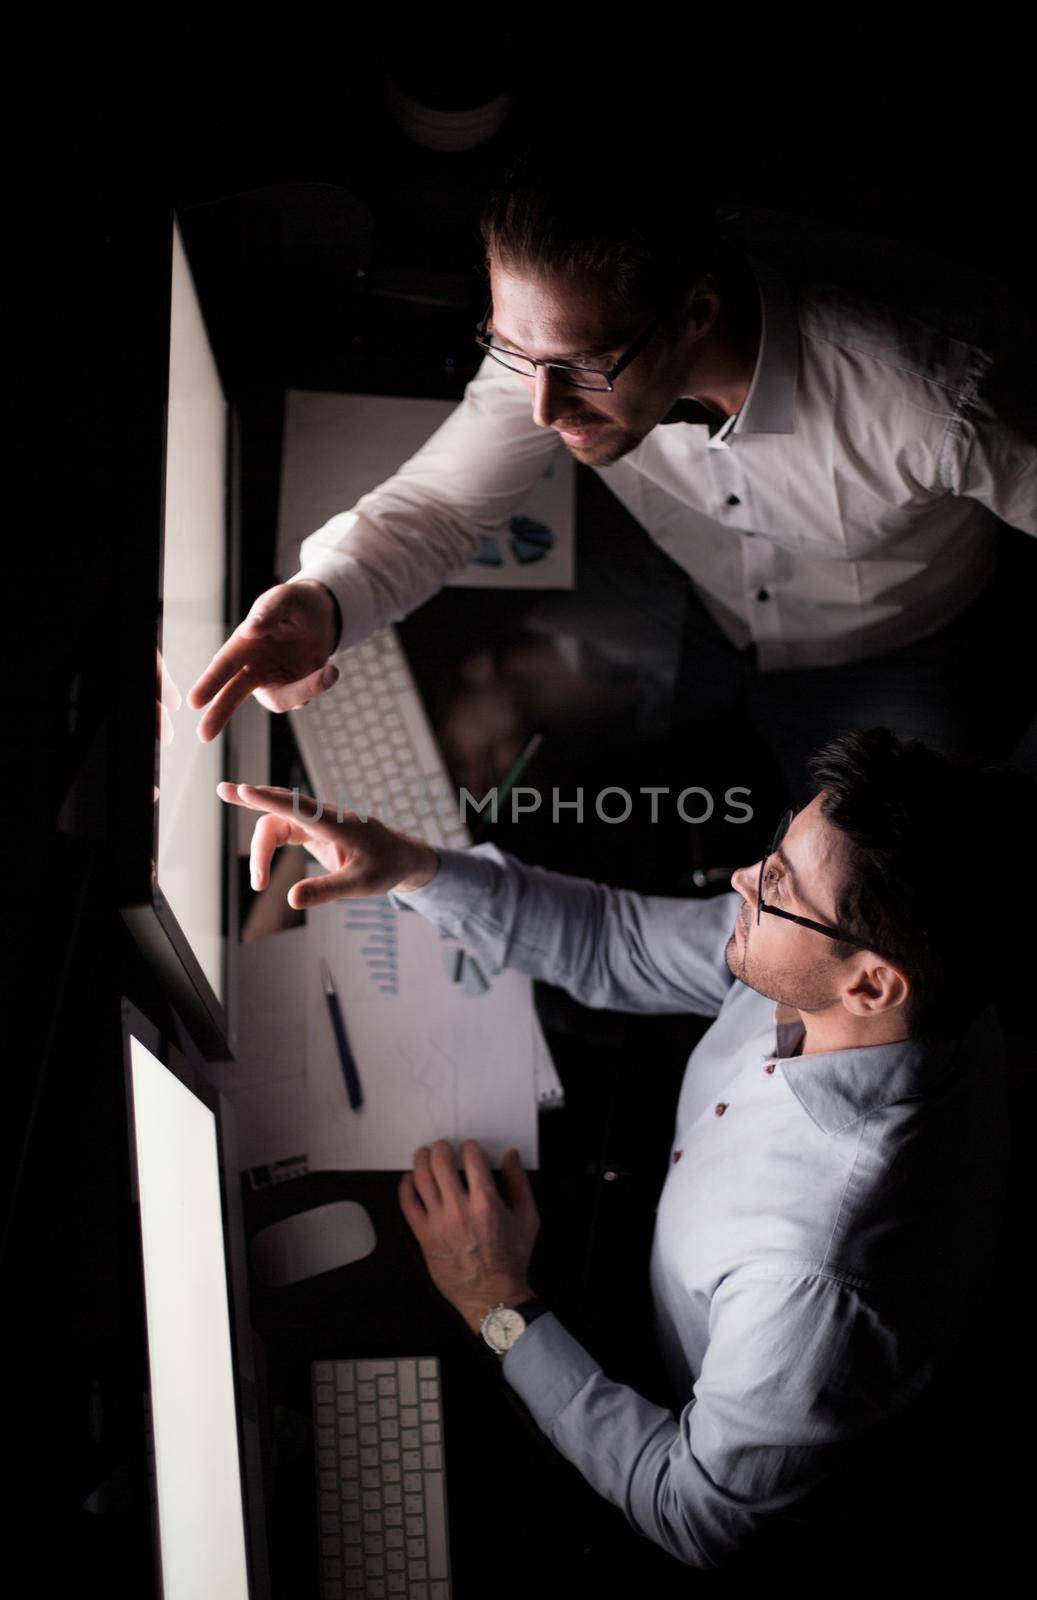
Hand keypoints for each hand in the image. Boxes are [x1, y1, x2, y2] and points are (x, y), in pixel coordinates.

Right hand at [187, 579, 340, 741]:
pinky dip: (319, 683)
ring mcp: (275, 683)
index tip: (193, 702)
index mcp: (244, 645)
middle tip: (203, 735)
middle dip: (219, 714)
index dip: (209, 683)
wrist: (323, 616)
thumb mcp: (285, 598)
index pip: (224, 665)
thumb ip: (269, 611)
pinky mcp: (296, 691)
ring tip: (331, 671)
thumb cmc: (295, 605)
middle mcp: (254, 668)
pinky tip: (328, 669)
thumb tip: (251, 630)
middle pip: (233, 694)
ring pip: (281, 700)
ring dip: (306, 690)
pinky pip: (305, 695)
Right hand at [217, 782, 438, 907]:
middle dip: (252, 799)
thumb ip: (327, 890)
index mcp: (337, 825)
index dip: (270, 798)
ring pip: (278, 821)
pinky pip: (283, 827)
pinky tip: (259, 864)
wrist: (401, 858)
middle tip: (221, 791)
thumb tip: (291, 899)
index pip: (298, 807)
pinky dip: (268, 845)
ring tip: (259, 883)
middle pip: (281, 808)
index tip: (243, 789)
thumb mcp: (361, 885)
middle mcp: (324, 818)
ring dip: (262, 848)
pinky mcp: (314, 830)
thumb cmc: (385, 868)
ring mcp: (317, 822)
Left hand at [399, 1139, 538, 1334]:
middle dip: (440, 1148)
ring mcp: (438, 1222)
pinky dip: (405, 1187)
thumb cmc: (512, 1258)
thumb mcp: (528, 1218)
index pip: (471, 1159)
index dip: (469, 1147)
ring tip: (423, 1154)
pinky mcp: (424, 1236)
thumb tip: (510, 1154)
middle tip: (441, 1146)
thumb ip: (519, 1183)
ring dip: (420, 1160)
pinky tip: (409, 1180)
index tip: (468, 1147)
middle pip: (441, 1163)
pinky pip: (407, 1204)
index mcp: (486, 1202)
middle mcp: (459, 1209)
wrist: (492, 1295)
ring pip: (421, 1179)